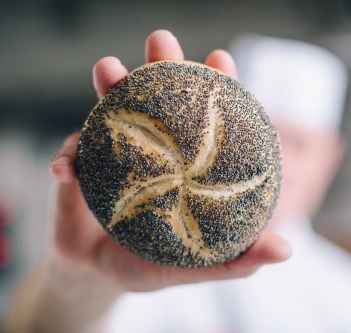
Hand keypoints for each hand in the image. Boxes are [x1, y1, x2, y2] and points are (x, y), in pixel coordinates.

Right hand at [49, 30, 291, 292]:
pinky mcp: (77, 165)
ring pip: (110, 107)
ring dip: (109, 84)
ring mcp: (112, 150)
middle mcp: (151, 145)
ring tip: (108, 68)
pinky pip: (69, 156)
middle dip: (162, 63)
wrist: (99, 274)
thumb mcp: (197, 265)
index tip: (221, 59)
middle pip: (159, 96)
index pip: (204, 117)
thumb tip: (285, 250)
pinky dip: (66, 160)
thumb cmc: (153, 262)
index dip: (215, 85)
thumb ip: (237, 260)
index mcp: (183, 160)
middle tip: (162, 41)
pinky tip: (65, 171)